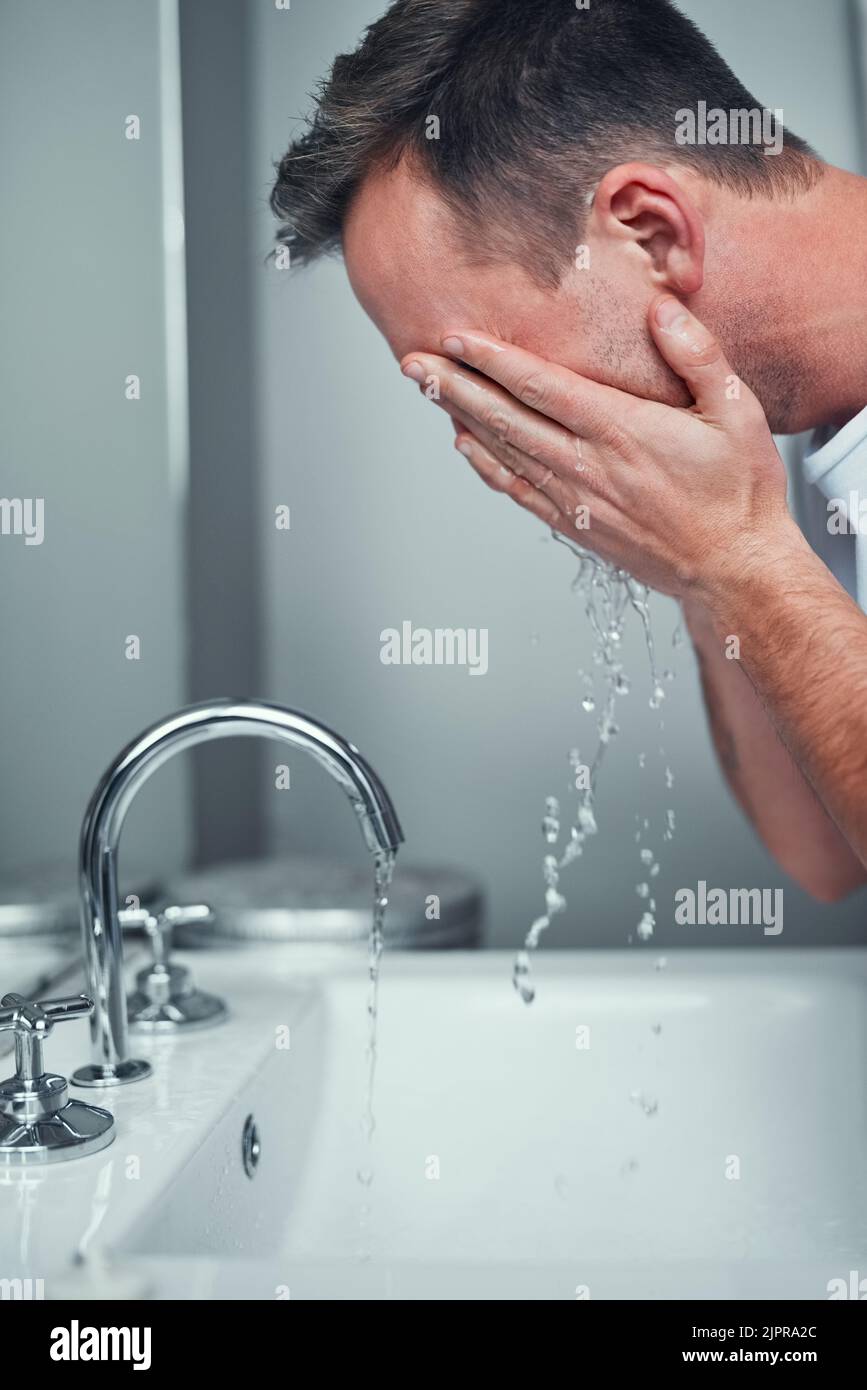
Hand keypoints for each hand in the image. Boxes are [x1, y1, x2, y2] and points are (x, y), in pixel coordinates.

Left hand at [401, 297, 792, 601]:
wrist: (735, 570)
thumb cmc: (739, 494)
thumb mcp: (737, 411)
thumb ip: (697, 354)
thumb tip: (660, 309)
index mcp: (622, 430)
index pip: (541, 386)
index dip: (492, 360)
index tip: (454, 338)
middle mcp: (588, 465)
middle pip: (505, 418)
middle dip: (454, 386)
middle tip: (412, 362)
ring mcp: (577, 498)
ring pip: (504, 452)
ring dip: (461, 418)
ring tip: (428, 392)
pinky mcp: (576, 525)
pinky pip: (518, 490)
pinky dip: (485, 466)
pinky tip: (465, 446)